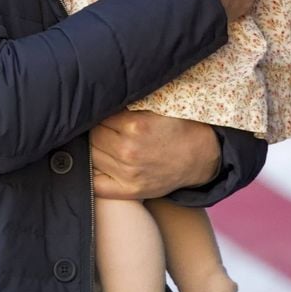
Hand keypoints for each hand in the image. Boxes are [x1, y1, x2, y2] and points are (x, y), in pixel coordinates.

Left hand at [90, 110, 220, 198]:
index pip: (98, 117)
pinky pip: (96, 184)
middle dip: (97, 130)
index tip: (103, 114)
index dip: (100, 114)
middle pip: (93, 136)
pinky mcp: (130, 190)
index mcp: (134, 126)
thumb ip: (127, 104)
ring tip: (105, 143)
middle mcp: (128, 150)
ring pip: (92, 156)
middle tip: (106, 129)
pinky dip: (92, 174)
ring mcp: (128, 173)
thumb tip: (97, 100)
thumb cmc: (175, 128)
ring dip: (95, 148)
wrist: (199, 156)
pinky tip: (98, 164)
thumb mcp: (154, 107)